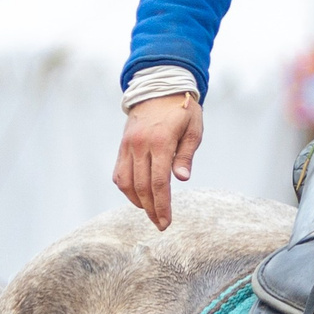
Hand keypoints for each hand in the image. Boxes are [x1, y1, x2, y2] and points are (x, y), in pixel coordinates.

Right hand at [114, 94, 203, 230]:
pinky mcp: (122, 146)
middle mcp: (140, 145)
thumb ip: (186, 155)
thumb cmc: (183, 111)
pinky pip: (119, 173)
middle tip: (161, 224)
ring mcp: (128, 146)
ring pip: (126, 182)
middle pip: (142, 186)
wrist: (159, 89)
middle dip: (151, 209)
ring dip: (137, 201)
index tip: (166, 222)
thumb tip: (182, 178)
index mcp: (160, 142)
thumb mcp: (193, 130)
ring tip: (151, 213)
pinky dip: (127, 188)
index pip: (159, 182)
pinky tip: (138, 197)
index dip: (162, 205)